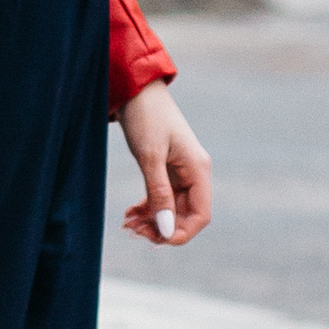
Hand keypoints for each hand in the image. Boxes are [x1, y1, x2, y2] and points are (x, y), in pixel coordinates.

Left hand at [117, 82, 211, 246]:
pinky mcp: (166, 169)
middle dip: (160, 228)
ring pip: (171, 209)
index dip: (181, 233)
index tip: (154, 239)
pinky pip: (161, 198)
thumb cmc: (145, 117)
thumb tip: (166, 230)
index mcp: (198, 169)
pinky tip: (129, 213)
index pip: (201, 215)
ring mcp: (180, 172)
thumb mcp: (149, 157)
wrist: (135, 89)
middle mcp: (193, 172)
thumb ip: (158, 193)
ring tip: (127, 223)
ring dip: (151, 220)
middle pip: (184, 215)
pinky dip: (147, 208)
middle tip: (131, 229)